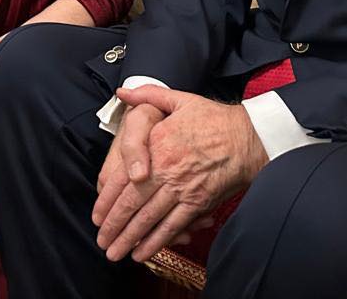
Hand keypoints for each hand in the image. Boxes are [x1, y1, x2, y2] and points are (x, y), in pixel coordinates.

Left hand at [94, 85, 267, 263]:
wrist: (249, 136)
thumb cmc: (214, 119)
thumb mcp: (179, 99)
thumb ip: (147, 95)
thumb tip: (122, 91)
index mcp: (157, 144)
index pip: (123, 177)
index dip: (107, 200)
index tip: (97, 216)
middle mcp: (166, 169)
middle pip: (132, 203)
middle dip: (114, 226)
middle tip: (102, 242)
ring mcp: (183, 188)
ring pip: (149, 218)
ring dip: (130, 238)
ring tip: (116, 253)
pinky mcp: (199, 202)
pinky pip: (173, 226)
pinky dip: (156, 241)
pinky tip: (143, 253)